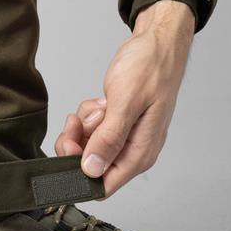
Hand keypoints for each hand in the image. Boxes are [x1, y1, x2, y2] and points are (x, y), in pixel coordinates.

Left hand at [54, 0, 193, 196]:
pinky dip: (89, 117)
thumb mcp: (126, 101)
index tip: (71, 145)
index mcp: (139, 154)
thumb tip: (91, 169)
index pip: (103, 186)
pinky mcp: (117, 126)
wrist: (158, 44)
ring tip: (100, 104)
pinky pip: (91, 132)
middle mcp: (132, 152)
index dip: (80, 172)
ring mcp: (125, 139)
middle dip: (78, 144)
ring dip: (84, 127)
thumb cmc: (151, 68)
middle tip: (78, 120)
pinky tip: (102, 101)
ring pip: (87, 148)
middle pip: (90, 168)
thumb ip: (109, 138)